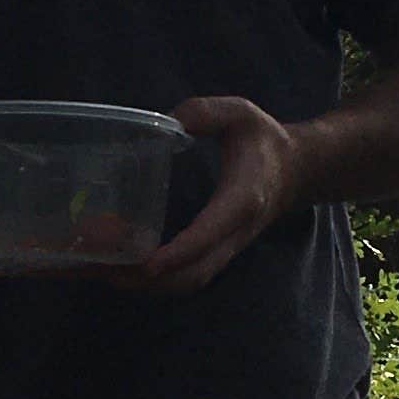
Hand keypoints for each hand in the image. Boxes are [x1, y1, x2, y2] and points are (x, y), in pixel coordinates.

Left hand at [115, 94, 301, 295]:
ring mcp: (227, 249)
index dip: (179, 252)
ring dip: (145, 287)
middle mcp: (234, 233)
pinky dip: (153, 282)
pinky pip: (186, 278)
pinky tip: (120, 269)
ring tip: (100, 273)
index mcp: (241, 200)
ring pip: (188, 283)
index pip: (209, 234)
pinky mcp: (217, 254)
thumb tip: (171, 120)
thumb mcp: (241, 114)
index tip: (147, 263)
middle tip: (102, 270)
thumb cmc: (264, 140)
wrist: (297, 171)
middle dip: (148, 279)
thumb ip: (207, 112)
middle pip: (193, 273)